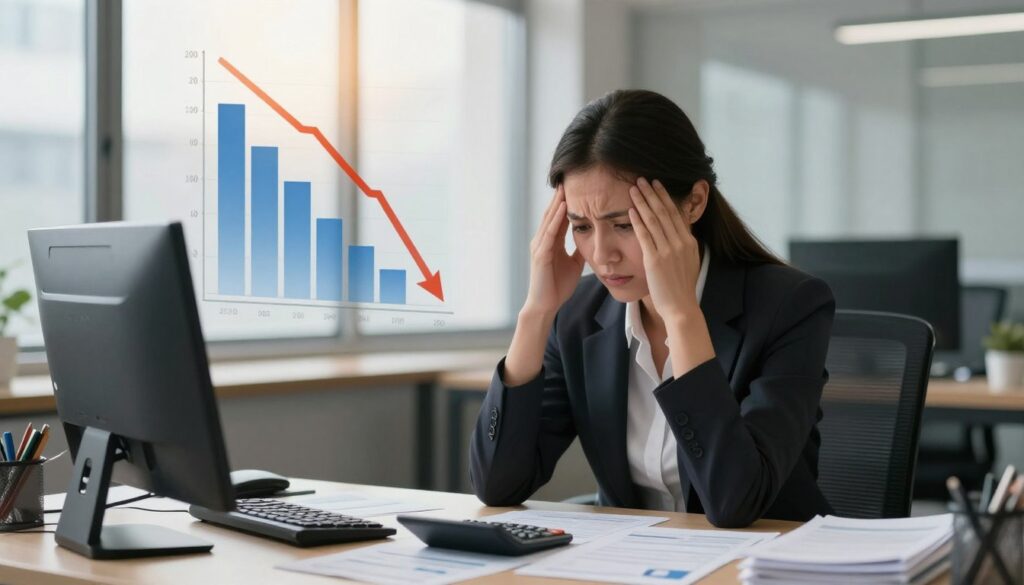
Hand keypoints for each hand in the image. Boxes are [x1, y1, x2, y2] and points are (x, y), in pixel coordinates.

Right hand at [523, 185, 584, 317]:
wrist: (546, 305)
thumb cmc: (558, 287)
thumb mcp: (574, 264)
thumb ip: (580, 251)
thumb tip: (591, 240)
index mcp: (551, 242)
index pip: (559, 217)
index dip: (566, 202)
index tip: (576, 187)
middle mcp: (542, 241)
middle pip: (552, 214)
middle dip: (560, 197)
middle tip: (568, 178)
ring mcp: (539, 247)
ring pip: (549, 220)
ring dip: (557, 203)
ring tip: (565, 187)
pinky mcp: (541, 255)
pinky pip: (549, 233)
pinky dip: (556, 219)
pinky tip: (563, 208)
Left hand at [628, 178, 701, 320]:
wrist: (681, 307)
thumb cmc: (681, 288)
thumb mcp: (688, 262)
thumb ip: (683, 246)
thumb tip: (678, 233)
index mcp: (689, 242)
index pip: (676, 213)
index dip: (665, 197)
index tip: (657, 185)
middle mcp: (680, 242)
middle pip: (664, 212)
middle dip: (652, 193)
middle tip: (643, 179)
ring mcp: (668, 250)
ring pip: (654, 220)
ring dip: (643, 202)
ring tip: (634, 188)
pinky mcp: (655, 260)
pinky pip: (645, 236)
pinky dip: (637, 221)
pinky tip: (630, 210)